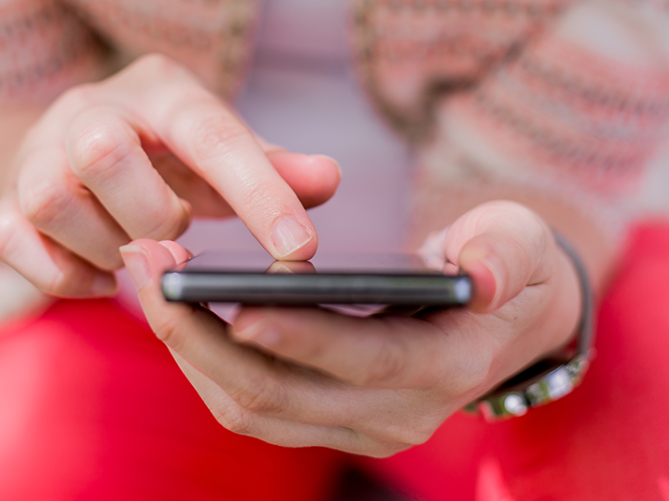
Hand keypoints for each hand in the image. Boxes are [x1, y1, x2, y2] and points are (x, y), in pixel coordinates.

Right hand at [0, 54, 340, 296]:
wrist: (63, 150)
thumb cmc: (161, 155)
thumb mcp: (218, 151)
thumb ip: (272, 168)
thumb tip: (328, 180)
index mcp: (158, 91)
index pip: (212, 135)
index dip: (259, 193)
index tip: (300, 249)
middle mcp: (88, 109)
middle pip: (103, 150)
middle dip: (150, 212)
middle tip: (175, 234)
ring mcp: (34, 154)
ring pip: (52, 199)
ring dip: (108, 245)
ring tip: (137, 251)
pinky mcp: (0, 203)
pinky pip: (14, 241)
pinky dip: (65, 274)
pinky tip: (101, 274)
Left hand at [122, 200, 580, 456]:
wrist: (509, 320)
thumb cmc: (510, 265)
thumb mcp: (523, 243)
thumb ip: (506, 253)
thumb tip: (482, 277)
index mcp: (449, 365)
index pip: (365, 360)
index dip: (301, 336)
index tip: (234, 302)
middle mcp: (399, 413)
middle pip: (283, 394)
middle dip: (205, 336)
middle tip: (149, 266)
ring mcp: (359, 425)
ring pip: (252, 409)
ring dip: (190, 348)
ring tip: (145, 276)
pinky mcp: (326, 419)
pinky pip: (249, 405)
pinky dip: (203, 360)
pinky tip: (173, 306)